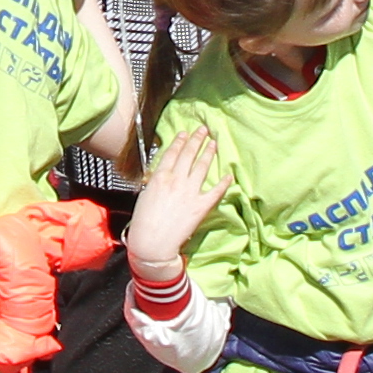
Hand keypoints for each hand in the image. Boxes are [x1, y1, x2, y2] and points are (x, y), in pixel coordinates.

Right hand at [123, 124, 227, 273]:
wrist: (153, 242)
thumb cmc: (144, 221)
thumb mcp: (145, 194)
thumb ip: (156, 181)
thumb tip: (163, 174)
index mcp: (160, 177)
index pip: (172, 153)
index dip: (180, 141)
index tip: (185, 133)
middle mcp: (176, 180)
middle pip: (188, 155)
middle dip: (196, 140)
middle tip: (204, 130)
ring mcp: (190, 192)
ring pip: (202, 167)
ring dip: (208, 153)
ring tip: (214, 143)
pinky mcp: (200, 206)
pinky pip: (215, 191)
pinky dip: (223, 183)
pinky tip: (228, 175)